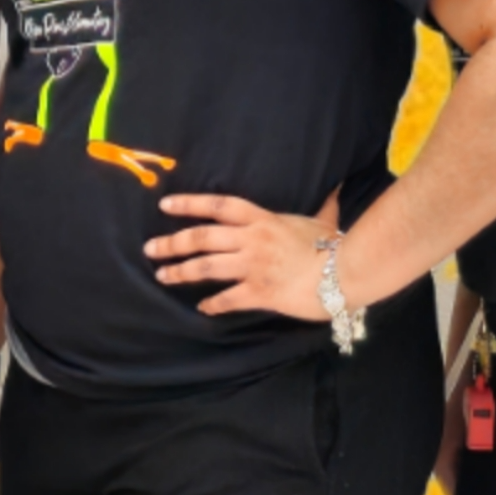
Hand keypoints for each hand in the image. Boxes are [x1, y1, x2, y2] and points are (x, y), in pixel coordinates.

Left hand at [146, 190, 362, 321]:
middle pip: (201, 237)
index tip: (165, 205)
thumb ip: (323, 204)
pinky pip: (227, 299)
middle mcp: (251, 240)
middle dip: (172, 243)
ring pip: (206, 267)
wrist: (345, 272)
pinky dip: (212, 304)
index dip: (189, 203)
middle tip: (151, 248)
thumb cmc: (334, 244)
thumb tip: (334, 186)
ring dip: (181, 272)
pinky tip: (202, 308)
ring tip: (163, 276)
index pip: (218, 206)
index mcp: (262, 219)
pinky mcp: (259, 293)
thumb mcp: (324, 218)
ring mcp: (253, 266)